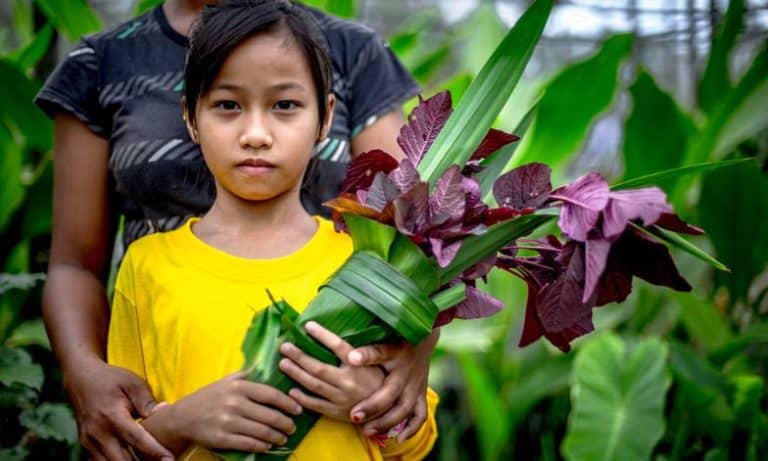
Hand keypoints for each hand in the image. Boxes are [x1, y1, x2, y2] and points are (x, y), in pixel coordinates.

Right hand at [63, 357, 172, 460]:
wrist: (80, 379)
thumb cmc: (110, 379)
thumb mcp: (132, 383)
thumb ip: (147, 401)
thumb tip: (165, 411)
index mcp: (111, 416)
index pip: (136, 440)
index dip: (154, 451)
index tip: (170, 458)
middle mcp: (98, 433)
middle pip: (122, 460)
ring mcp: (89, 442)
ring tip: (149, 460)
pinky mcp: (86, 446)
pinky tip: (133, 458)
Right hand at [162, 373, 301, 453]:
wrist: (182, 416)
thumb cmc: (209, 396)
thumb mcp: (227, 381)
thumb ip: (248, 376)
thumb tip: (272, 366)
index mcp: (238, 387)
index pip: (271, 394)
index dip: (288, 403)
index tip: (298, 409)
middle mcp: (234, 403)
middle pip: (270, 415)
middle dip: (286, 423)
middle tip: (292, 427)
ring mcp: (228, 422)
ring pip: (262, 432)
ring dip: (277, 437)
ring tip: (284, 437)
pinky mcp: (221, 439)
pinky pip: (248, 444)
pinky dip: (262, 446)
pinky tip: (268, 445)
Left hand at [278, 321, 384, 421]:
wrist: (387, 411)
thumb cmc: (380, 381)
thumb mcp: (375, 362)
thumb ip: (359, 351)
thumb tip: (337, 334)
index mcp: (359, 367)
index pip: (338, 346)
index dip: (322, 335)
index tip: (307, 325)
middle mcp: (349, 382)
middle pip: (319, 367)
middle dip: (299, 356)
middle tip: (284, 346)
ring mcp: (342, 399)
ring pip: (314, 385)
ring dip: (296, 374)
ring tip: (283, 363)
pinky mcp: (337, 413)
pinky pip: (316, 405)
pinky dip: (302, 398)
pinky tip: (291, 390)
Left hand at [347, 328, 439, 441]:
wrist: (423, 339)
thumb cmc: (396, 339)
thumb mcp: (383, 339)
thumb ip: (367, 349)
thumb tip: (348, 356)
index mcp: (395, 354)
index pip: (379, 354)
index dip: (365, 357)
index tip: (350, 360)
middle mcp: (406, 372)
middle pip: (392, 393)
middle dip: (373, 406)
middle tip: (353, 416)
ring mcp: (416, 386)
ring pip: (405, 409)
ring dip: (387, 422)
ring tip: (367, 431)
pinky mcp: (421, 394)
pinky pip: (420, 415)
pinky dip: (412, 428)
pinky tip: (399, 438)